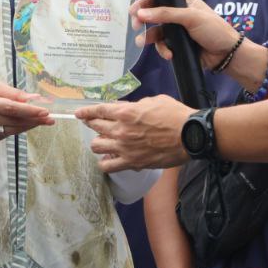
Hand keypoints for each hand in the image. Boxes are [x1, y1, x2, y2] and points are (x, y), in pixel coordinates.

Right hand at [0, 83, 52, 144]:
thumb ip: (12, 93)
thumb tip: (33, 97)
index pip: (9, 107)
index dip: (28, 110)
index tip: (44, 111)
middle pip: (12, 120)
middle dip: (33, 119)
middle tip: (49, 118)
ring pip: (11, 130)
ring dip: (28, 126)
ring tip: (42, 122)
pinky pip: (5, 136)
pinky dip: (17, 130)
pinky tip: (25, 125)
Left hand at [75, 95, 191, 171]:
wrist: (189, 135)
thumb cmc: (175, 115)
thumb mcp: (153, 101)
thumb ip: (134, 105)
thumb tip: (124, 109)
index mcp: (126, 112)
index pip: (98, 111)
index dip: (86, 112)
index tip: (79, 114)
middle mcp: (121, 130)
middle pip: (95, 127)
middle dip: (91, 124)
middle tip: (92, 124)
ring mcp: (125, 148)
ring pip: (96, 147)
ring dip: (98, 143)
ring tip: (102, 142)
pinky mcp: (132, 162)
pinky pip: (108, 166)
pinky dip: (105, 162)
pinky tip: (108, 159)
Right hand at [131, 0, 239, 70]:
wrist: (227, 55)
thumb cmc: (214, 30)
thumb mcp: (191, 17)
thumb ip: (166, 14)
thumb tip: (141, 13)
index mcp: (183, 0)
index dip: (144, 3)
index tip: (133, 11)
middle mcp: (178, 13)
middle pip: (153, 15)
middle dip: (143, 22)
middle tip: (135, 27)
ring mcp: (177, 30)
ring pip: (156, 32)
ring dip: (150, 38)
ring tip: (142, 44)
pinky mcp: (178, 44)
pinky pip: (163, 45)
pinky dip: (163, 50)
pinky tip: (169, 55)